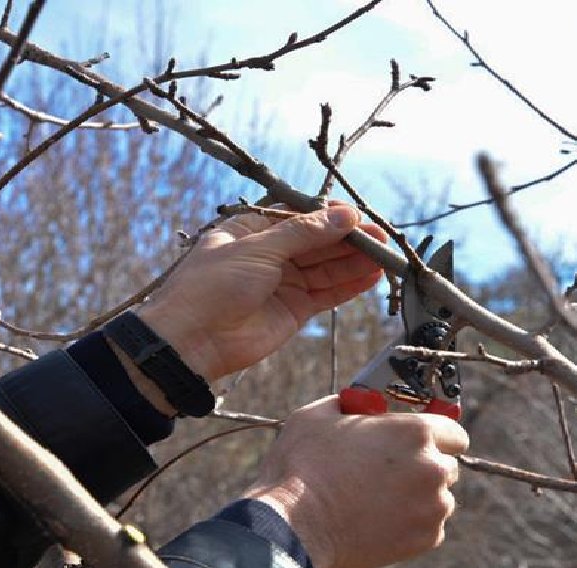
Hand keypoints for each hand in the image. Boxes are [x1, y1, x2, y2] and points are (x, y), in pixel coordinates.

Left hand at [133, 204, 385, 387]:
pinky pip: (327, 293)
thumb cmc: (211, 286)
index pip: (300, 216)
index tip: (359, 216)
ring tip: (385, 256)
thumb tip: (344, 216)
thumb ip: (304, 233)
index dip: (330, 216)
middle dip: (349, 239)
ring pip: (326, 267)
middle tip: (381, 238)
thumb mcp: (257, 249)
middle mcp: (270, 254)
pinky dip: (349, 285)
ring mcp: (283, 282)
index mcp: (252, 229)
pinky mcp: (294, 309)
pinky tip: (372, 277)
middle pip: (318, 242)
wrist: (191, 342)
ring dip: (355, 261)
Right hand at [243, 396, 469, 567]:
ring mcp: (432, 507)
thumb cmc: (304, 465)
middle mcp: (433, 468)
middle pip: (448, 466)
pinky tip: (380, 520)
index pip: (454, 433)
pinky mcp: (424, 539)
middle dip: (425, 467)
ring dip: (419, 498)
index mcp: (416, 432)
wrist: (294, 524)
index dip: (436, 437)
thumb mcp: (321, 415)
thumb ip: (352, 404)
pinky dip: (411, 525)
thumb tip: (359, 403)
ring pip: (439, 499)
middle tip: (392, 473)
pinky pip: (429, 527)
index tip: (422, 444)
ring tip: (381, 500)